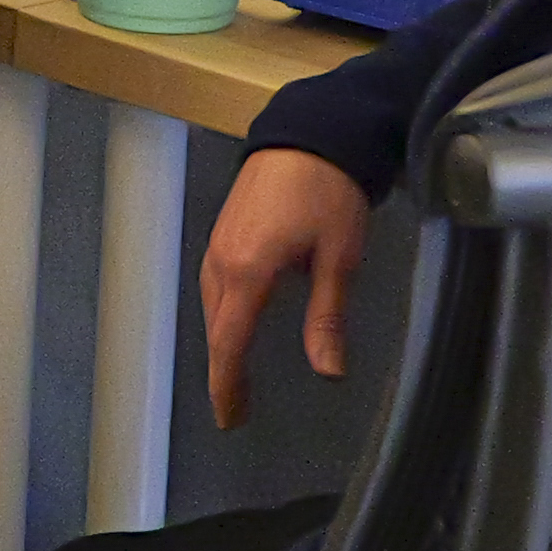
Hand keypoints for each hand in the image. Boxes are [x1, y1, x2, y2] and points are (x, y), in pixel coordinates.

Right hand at [198, 145, 374, 428]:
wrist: (309, 131)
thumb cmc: (329, 191)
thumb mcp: (339, 257)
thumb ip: (327, 317)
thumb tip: (328, 372)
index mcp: (248, 272)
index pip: (229, 343)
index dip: (227, 386)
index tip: (229, 420)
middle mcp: (222, 262)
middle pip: (216, 329)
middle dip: (224, 371)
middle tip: (236, 409)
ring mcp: (218, 244)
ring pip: (213, 307)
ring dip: (222, 342)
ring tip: (235, 374)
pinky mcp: (224, 230)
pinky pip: (215, 285)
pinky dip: (222, 314)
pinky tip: (237, 320)